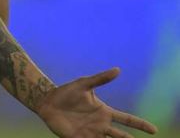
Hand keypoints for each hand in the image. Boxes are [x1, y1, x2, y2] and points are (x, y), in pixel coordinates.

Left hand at [38, 68, 156, 136]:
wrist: (47, 101)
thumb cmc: (66, 92)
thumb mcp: (84, 84)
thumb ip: (100, 79)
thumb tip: (118, 69)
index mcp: (104, 112)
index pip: (127, 119)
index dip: (141, 125)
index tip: (154, 130)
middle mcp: (100, 125)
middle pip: (121, 136)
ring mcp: (90, 133)